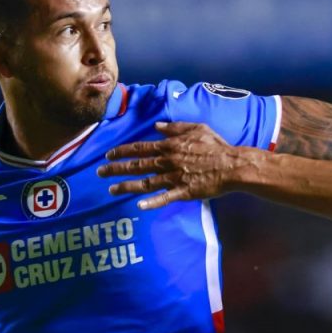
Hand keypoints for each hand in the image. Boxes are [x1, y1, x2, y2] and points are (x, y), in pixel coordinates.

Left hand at [97, 122, 244, 208]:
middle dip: (116, 168)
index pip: (140, 148)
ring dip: (126, 186)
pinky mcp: (183, 192)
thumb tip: (157, 126)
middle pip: (137, 165)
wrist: (231, 165)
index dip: (122, 151)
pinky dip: (152, 203)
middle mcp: (167, 161)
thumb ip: (175, 127)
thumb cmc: (216, 145)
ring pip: (145, 183)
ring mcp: (174, 178)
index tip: (109, 154)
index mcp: (169, 146)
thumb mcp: (196, 128)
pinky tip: (139, 206)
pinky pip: (164, 198)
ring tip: (110, 189)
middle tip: (99, 172)